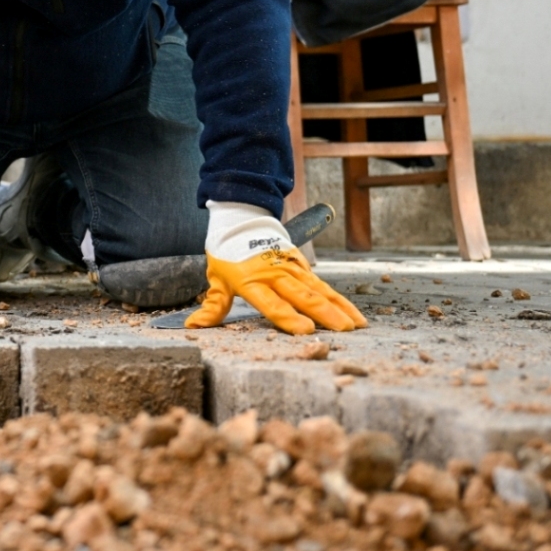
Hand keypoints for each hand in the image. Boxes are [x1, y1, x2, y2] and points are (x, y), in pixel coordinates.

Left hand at [185, 202, 366, 334]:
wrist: (241, 219)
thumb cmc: (227, 254)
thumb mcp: (216, 279)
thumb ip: (213, 306)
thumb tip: (193, 326)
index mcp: (251, 281)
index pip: (272, 303)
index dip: (288, 317)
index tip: (306, 330)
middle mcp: (275, 274)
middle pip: (302, 296)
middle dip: (324, 314)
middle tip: (343, 330)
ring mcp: (291, 268)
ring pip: (319, 290)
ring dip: (339, 307)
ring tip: (356, 325)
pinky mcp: (302, 264)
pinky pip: (323, 284)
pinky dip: (339, 299)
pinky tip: (354, 314)